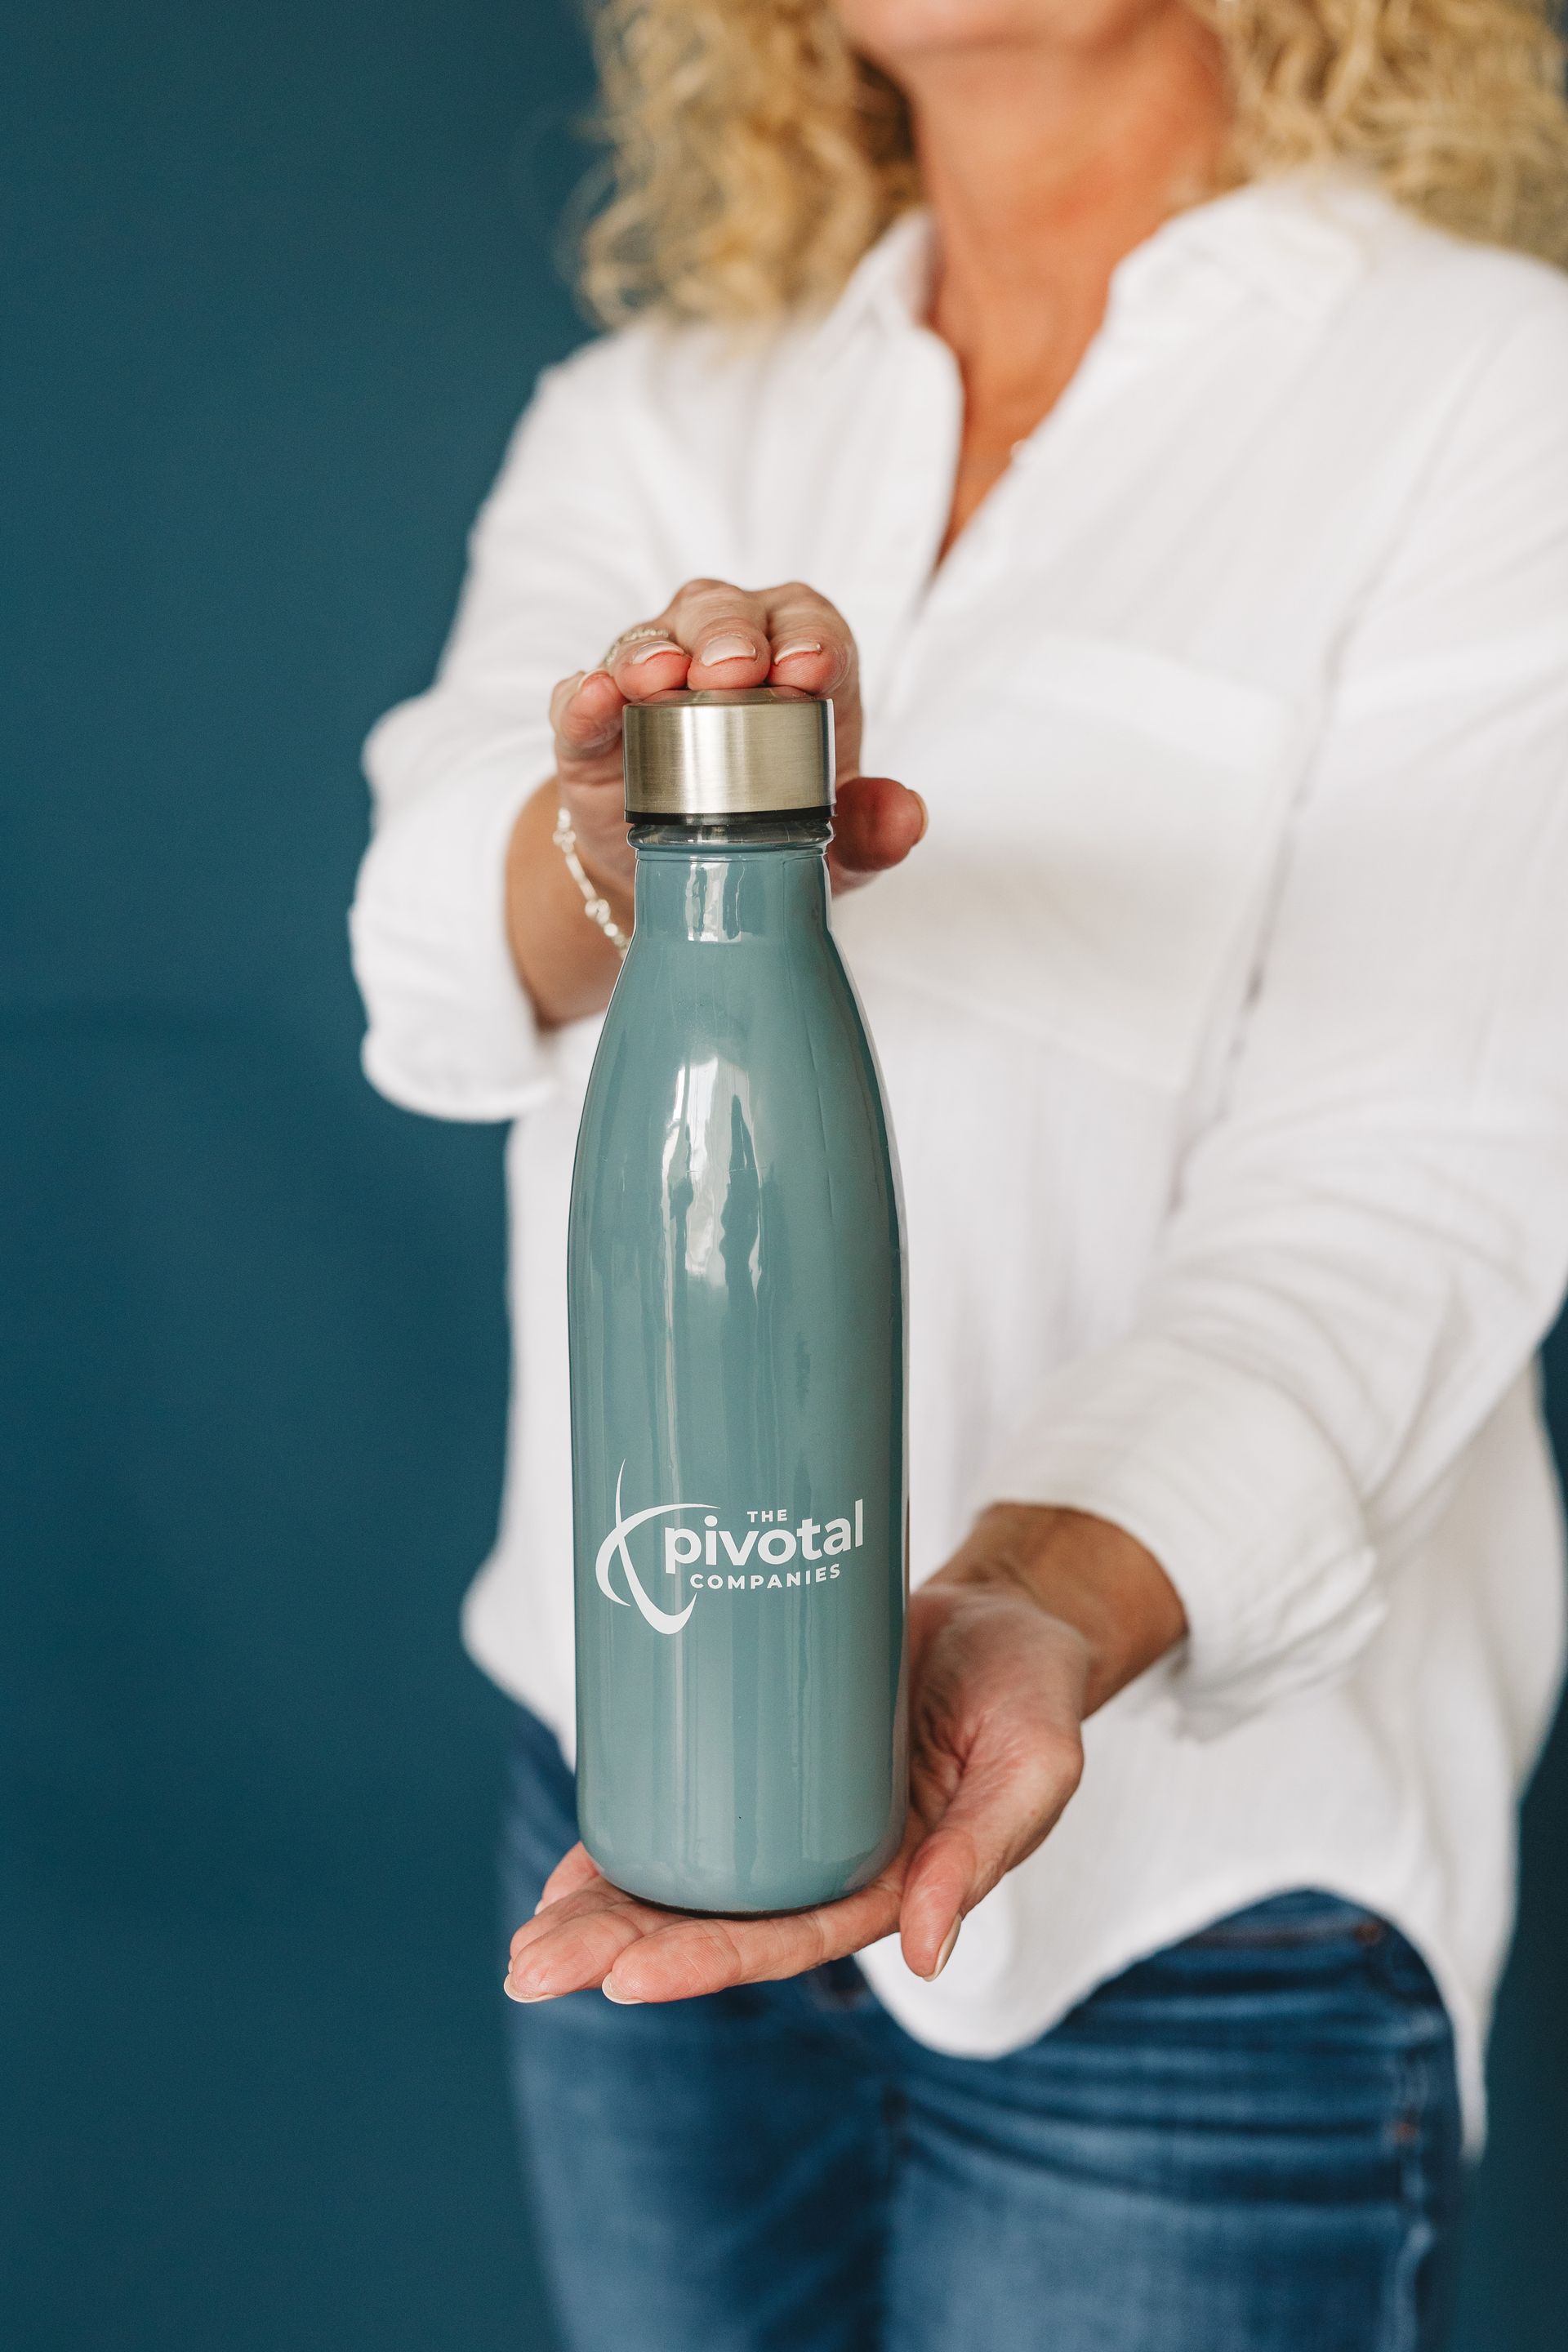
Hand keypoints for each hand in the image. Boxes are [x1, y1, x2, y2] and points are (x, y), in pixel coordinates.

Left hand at [503, 1508, 1184, 2005]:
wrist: (1008, 1616)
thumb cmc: (1030, 1696)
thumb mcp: (1032, 1766)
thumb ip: (983, 1851)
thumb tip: (925, 1952)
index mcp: (892, 1888)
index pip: (784, 1941)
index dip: (704, 1962)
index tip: (625, 1978)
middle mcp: (828, 1866)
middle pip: (714, 1923)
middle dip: (619, 1951)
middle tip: (531, 1969)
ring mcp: (790, 1817)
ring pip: (687, 1878)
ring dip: (603, 1913)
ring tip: (526, 1944)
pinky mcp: (763, 1757)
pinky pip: (689, 1809)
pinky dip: (625, 1840)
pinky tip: (568, 1866)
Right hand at [510, 580, 928, 1023]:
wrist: (688, 877)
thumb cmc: (775, 834)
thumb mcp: (833, 846)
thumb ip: (872, 831)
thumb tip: (907, 819)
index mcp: (795, 663)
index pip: (807, 625)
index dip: (809, 637)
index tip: (808, 669)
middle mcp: (721, 651)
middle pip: (724, 614)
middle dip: (728, 634)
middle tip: (733, 670)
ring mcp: (651, 682)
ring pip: (650, 638)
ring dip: (652, 651)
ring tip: (657, 678)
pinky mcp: (594, 726)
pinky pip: (579, 700)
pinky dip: (581, 697)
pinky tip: (590, 699)